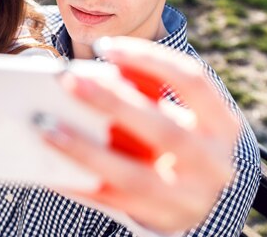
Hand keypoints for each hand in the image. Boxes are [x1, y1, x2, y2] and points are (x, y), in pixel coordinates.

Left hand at [45, 36, 238, 233]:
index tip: (105, 47)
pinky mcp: (162, 221)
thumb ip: (143, 91)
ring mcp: (191, 199)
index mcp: (221, 125)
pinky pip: (112, 202)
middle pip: (164, 130)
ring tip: (45, 126)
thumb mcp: (171, 113)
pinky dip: (78, 183)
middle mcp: (214, 163)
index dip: (150, 60)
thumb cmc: (172, 139)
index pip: (193, 82)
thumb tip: (93, 72)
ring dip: (85, 149)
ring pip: (134, 176)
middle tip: (69, 80)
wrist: (192, 198)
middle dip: (113, 102)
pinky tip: (48, 168)